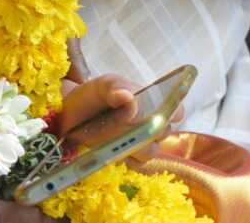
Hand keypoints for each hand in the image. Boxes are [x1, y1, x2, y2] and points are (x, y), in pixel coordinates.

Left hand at [58, 74, 180, 162]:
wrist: (74, 114)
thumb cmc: (94, 96)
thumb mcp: (102, 85)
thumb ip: (113, 87)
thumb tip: (127, 96)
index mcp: (152, 102)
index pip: (175, 110)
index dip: (171, 113)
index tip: (156, 113)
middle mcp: (152, 124)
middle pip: (162, 132)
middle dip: (142, 128)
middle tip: (120, 121)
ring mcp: (142, 143)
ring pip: (149, 150)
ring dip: (130, 144)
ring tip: (108, 135)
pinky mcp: (129, 158)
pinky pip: (135, 164)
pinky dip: (123, 158)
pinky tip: (109, 149)